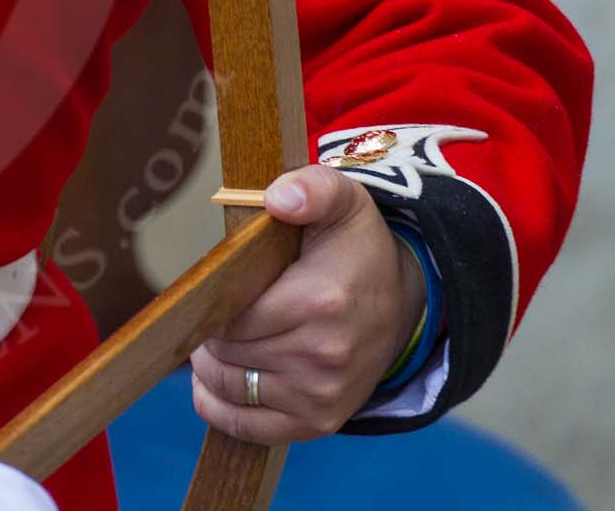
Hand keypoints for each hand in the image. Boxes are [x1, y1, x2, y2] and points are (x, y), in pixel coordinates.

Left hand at [189, 164, 424, 442]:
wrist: (402, 303)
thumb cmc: (355, 248)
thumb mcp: (342, 200)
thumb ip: (311, 188)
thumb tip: (277, 199)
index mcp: (319, 300)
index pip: (229, 314)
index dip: (212, 302)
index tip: (221, 287)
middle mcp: (323, 355)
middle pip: (225, 351)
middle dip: (212, 330)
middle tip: (222, 311)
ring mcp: (322, 394)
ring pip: (228, 386)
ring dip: (212, 365)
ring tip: (224, 340)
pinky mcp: (319, 421)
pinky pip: (245, 425)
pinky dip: (219, 405)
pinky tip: (219, 379)